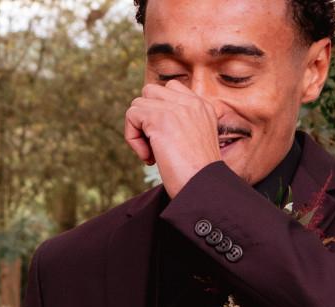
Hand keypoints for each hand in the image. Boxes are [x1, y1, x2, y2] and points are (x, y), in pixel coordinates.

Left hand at [124, 80, 221, 197]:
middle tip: (155, 146)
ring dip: (138, 131)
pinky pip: (131, 116)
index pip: (171, 90)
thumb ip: (180, 126)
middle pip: (151, 92)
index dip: (158, 113)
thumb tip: (151, 126)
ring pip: (138, 104)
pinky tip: (149, 157)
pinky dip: (132, 138)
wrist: (203, 188)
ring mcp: (177, 108)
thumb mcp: (194, 142)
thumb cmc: (197, 176)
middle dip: (145, 118)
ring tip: (153, 154)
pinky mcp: (160, 118)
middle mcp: (192, 102)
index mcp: (203, 106)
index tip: (165, 140)